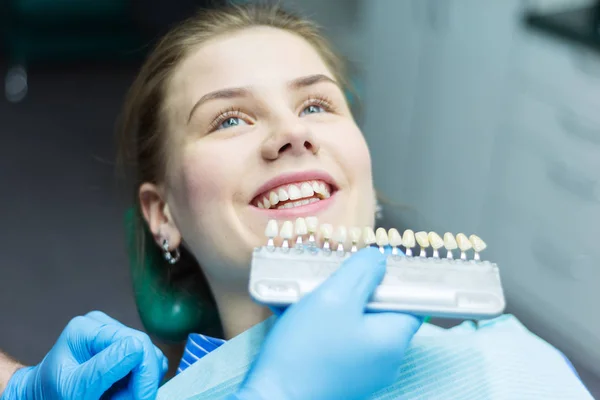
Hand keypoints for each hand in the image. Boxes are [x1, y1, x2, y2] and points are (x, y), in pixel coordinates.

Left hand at [2, 311, 166, 399]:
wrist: (41, 399)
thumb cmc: (50, 396)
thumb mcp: (74, 389)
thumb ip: (103, 369)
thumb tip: (138, 347)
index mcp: (86, 329)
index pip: (135, 342)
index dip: (145, 373)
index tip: (142, 399)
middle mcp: (102, 326)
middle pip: (145, 348)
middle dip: (142, 380)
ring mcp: (113, 335)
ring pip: (149, 356)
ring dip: (140, 382)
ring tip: (116, 398)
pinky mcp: (122, 348)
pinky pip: (146, 361)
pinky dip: (140, 381)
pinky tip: (121, 391)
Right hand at [234, 247, 421, 399]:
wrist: (273, 396)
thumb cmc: (306, 349)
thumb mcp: (335, 297)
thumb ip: (363, 271)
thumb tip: (381, 259)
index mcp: (393, 340)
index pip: (412, 301)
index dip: (396, 277)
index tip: (374, 261)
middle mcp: (385, 359)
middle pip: (381, 309)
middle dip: (357, 286)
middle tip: (334, 273)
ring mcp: (363, 370)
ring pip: (356, 322)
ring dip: (335, 301)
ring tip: (308, 289)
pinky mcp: (341, 375)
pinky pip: (340, 338)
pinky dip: (324, 321)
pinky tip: (298, 310)